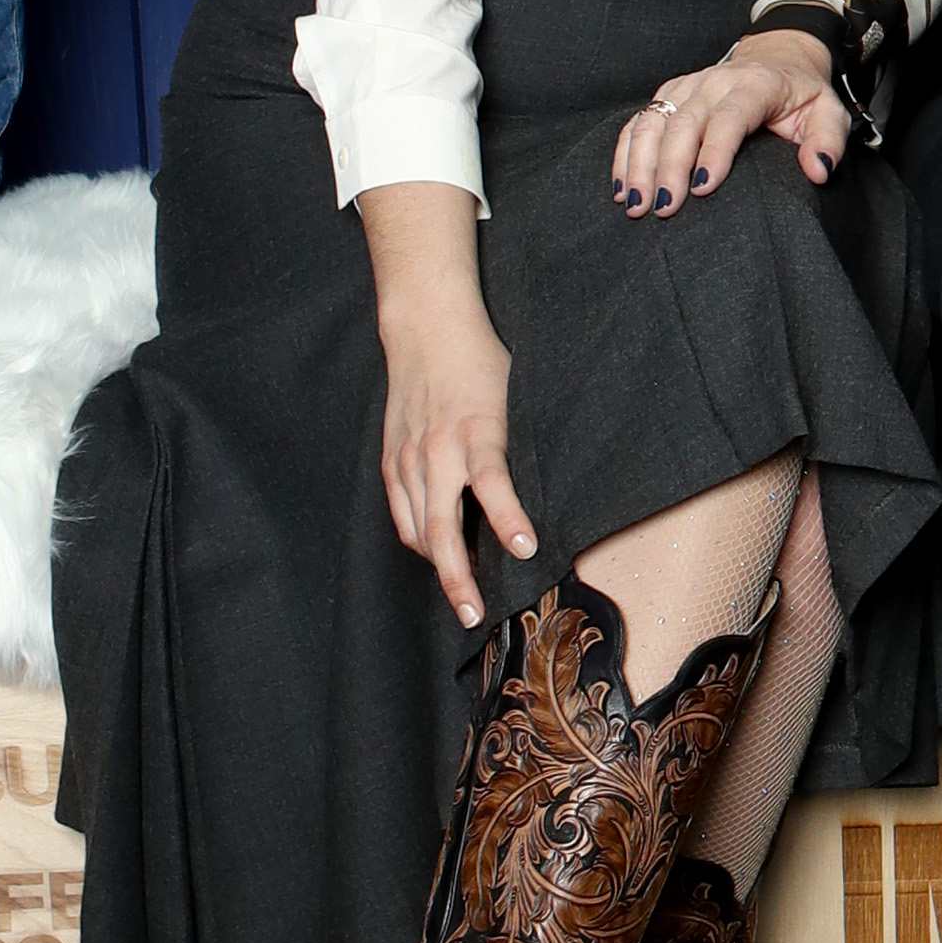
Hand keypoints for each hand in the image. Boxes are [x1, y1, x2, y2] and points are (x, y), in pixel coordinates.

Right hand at [376, 294, 529, 626]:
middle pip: (442, 527)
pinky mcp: (391, 460)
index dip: (507, 517)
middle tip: (474, 614)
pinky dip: (418, 540)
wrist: (426, 328)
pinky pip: (402, 514)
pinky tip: (436, 555)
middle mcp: (437, 450)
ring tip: (462, 597)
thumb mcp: (514, 395)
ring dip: (438, 568)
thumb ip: (520, 442)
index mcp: (476, 430)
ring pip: (417, 531)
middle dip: (458, 577)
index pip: (492, 482)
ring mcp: (408, 458)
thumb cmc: (481, 362)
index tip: (524, 548)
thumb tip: (550, 487)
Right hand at [612, 27, 850, 216]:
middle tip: (663, 209)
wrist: (779, 57)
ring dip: (640, 162)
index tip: (702, 189)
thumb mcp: (830, 112)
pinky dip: (626, 152)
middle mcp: (716, 80)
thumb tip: (817, 171)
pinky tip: (621, 186)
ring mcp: (688, 85)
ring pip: (655, 120)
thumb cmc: (802, 94)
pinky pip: (640, 120)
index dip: (714, 151)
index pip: (730, 117)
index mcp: (756, 84)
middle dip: (669, 167)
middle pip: (684, 121)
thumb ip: (828, 141)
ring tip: (636, 203)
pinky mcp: (670, 93)